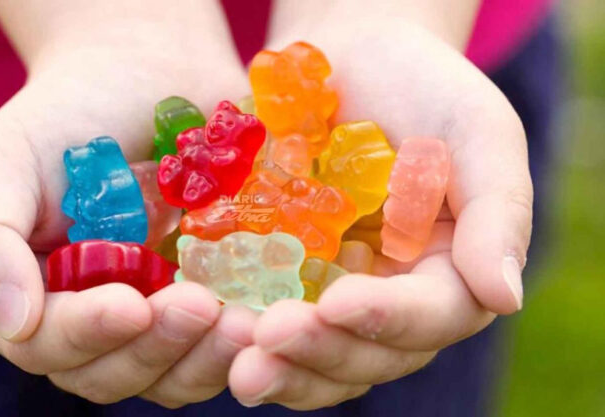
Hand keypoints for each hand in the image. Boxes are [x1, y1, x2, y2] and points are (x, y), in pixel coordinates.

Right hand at [0, 2, 257, 404]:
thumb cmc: (70, 113)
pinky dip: (242, 339)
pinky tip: (267, 311)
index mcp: (30, 296)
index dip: (87, 336)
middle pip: (113, 372)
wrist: (149, 73)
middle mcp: (89, 319)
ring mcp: (152, 313)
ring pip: (172, 374)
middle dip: (157, 350)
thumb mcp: (4, 161)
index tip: (132, 306)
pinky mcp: (206, 299)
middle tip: (203, 309)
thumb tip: (11, 323)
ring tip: (247, 324)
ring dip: (208, 359)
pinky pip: (220, 343)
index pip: (48, 345)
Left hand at [229, 13, 531, 408]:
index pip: (431, 316)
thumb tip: (505, 298)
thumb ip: (496, 211)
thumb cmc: (423, 87)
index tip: (337, 304)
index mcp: (452, 273)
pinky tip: (214, 331)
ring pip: (321, 357)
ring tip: (239, 365)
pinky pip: (272, 322)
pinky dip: (247, 337)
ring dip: (282, 368)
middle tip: (268, 340)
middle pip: (371, 354)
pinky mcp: (289, 281)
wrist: (352, 61)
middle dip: (322, 353)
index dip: (386, 319)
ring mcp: (339, 295)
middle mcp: (397, 299)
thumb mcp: (476, 132)